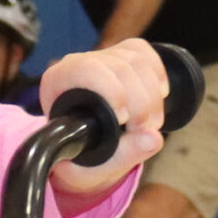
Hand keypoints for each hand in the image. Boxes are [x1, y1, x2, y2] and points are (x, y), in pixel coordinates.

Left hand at [39, 40, 168, 196]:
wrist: (81, 148)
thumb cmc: (80, 156)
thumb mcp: (95, 165)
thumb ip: (122, 155)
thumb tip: (154, 139)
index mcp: (57, 82)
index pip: (87, 69)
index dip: (112, 91)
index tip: (123, 119)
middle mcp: (77, 63)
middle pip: (119, 66)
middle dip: (141, 101)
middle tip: (145, 130)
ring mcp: (100, 57)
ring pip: (136, 59)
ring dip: (152, 94)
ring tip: (152, 123)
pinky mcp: (120, 55)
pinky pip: (143, 51)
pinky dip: (157, 73)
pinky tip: (159, 95)